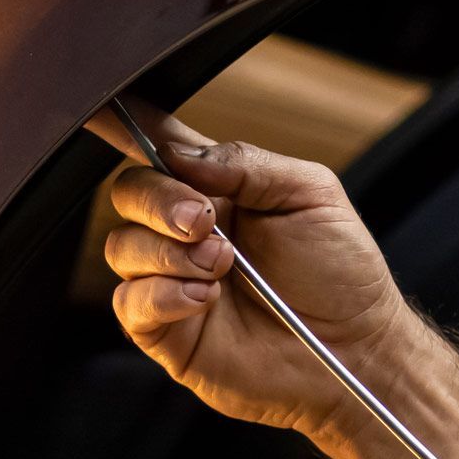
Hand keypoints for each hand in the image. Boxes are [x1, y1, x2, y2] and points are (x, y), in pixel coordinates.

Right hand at [94, 106, 408, 437]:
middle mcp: (186, 233)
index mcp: (218, 190)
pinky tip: (205, 299)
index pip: (160, 147)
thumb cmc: (341, 274)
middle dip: (160, 201)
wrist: (355, 349)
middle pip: (129, 193)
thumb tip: (179, 155)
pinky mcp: (165, 332)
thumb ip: (245, 163)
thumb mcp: (309, 194)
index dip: (127, 125)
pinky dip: (162, 294)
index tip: (102, 109)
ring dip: (169, 252)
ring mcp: (170, 281)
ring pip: (121, 247)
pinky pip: (128, 302)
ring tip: (222, 267)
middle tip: (205, 221)